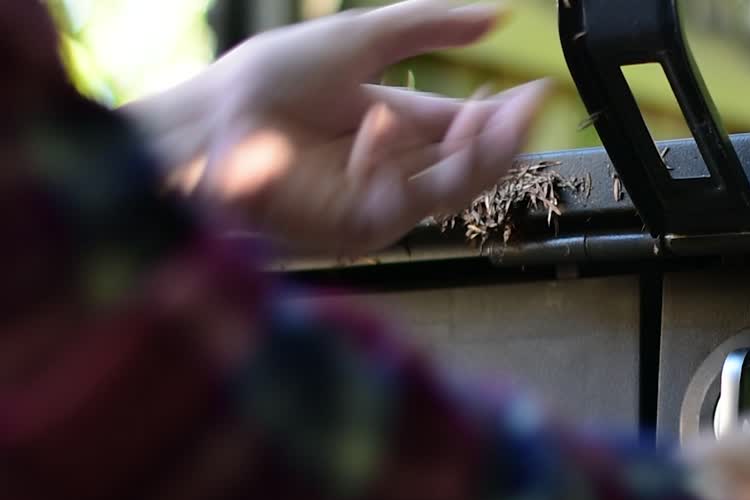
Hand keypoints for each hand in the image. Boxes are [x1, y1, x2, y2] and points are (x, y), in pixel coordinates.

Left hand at [123, 0, 548, 258]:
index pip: (467, 127)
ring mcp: (380, 202)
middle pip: (471, 164)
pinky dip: (394, 163)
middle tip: (525, 108)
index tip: (536, 91)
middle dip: (502, 138)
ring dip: (473, 155)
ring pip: (452, 189)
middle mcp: (396, 169)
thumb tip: (496, 14)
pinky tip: (378, 122)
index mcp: (400, 127)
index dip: (504, 114)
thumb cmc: (270, 83)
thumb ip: (428, 25)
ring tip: (484, 117)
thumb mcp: (361, 39)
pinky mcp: (359, 228)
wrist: (212, 122)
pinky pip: (403, 202)